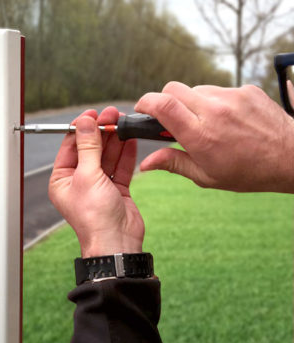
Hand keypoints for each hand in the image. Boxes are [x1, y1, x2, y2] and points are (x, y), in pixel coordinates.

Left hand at [48, 107, 143, 257]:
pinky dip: (126, 153)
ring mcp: (99, 185)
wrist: (116, 242)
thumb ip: (88, 147)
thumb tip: (85, 122)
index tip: (92, 114)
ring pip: (107, 156)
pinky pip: (121, 167)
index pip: (70, 146)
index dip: (81, 128)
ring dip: (115, 140)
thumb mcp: (87, 175)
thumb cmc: (95, 217)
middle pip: (90, 149)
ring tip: (123, 122)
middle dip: (101, 131)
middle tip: (112, 115)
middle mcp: (79, 181)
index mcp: (63, 179)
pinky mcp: (116, 189)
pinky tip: (130, 139)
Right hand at [135, 82, 293, 192]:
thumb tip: (145, 163)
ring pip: (195, 89)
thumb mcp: (205, 176)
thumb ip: (173, 163)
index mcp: (201, 136)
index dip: (146, 102)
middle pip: (173, 88)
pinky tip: (225, 119)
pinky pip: (217, 90)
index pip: (163, 105)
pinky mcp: (245, 90)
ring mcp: (231, 96)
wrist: (289, 157)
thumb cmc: (247, 172)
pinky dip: (212, 102)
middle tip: (171, 120)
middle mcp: (214, 111)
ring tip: (204, 123)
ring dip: (190, 103)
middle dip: (164, 101)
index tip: (141, 108)